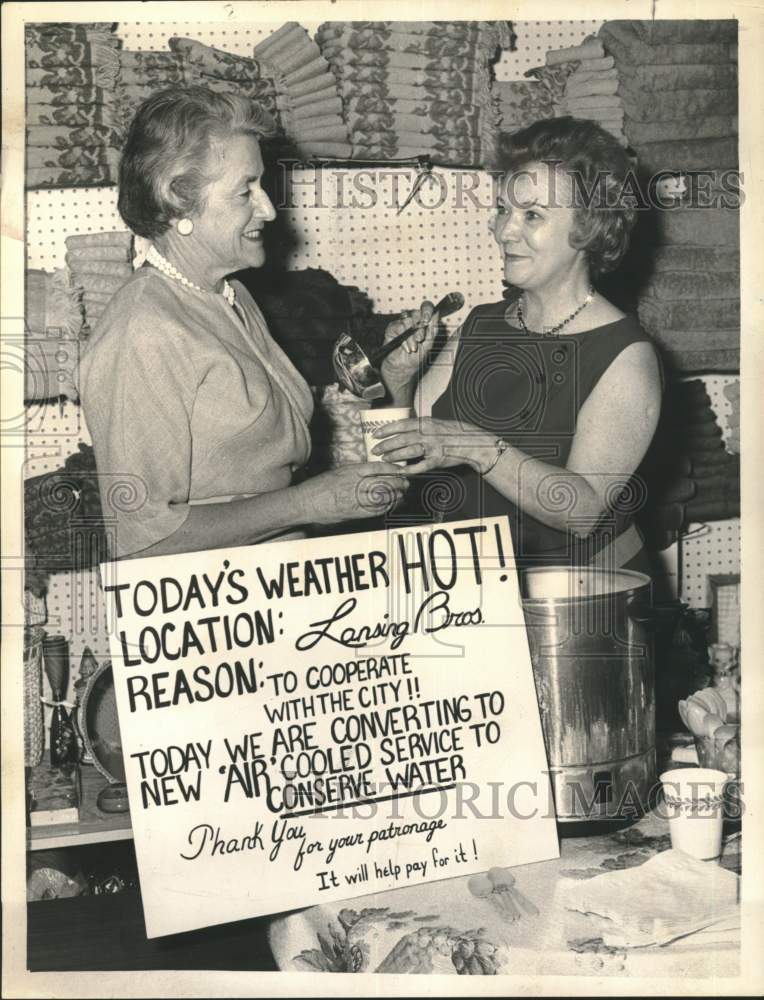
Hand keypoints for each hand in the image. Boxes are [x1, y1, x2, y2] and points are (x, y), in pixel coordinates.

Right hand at [295, 463, 409, 524]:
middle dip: (398, 483)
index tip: (401, 470)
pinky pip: (374, 510)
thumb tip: (373, 473)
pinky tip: (390, 506)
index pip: (378, 467)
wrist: (304, 502)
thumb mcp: (338, 473)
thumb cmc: (319, 487)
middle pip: (384, 482)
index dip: (393, 469)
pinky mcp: (353, 512)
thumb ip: (355, 473)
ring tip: (401, 495)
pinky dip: (385, 507)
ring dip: (395, 496)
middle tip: (405, 484)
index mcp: (351, 471)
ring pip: (382, 497)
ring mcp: (354, 499)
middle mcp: (354, 484)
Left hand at [370, 417, 495, 474]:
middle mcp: (428, 433)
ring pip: (408, 451)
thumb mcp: (434, 424)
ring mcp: (432, 447)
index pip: (401, 424)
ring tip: (384, 459)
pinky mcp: (437, 460)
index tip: (375, 434)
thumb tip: (400, 428)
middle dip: (385, 445)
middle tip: (374, 450)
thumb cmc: (451, 433)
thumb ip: (419, 426)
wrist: (471, 443)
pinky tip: (400, 471)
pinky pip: (420, 466)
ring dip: (394, 456)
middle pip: (401, 439)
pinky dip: (409, 469)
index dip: (386, 430)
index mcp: (425, 423)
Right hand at [379, 300, 437, 392]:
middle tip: (421, 339)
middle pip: (416, 312)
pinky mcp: (392, 329)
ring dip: (412, 336)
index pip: (426, 308)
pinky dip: (403, 339)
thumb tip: (436, 314)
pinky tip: (406, 348)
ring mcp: (401, 325)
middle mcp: (412, 322)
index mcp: (423, 323)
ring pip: (407, 320)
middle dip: (420, 327)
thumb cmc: (415, 358)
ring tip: (413, 348)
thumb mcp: (429, 344)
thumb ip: (433, 329)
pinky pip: (398, 327)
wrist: (403, 370)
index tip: (427, 319)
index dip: (427, 310)